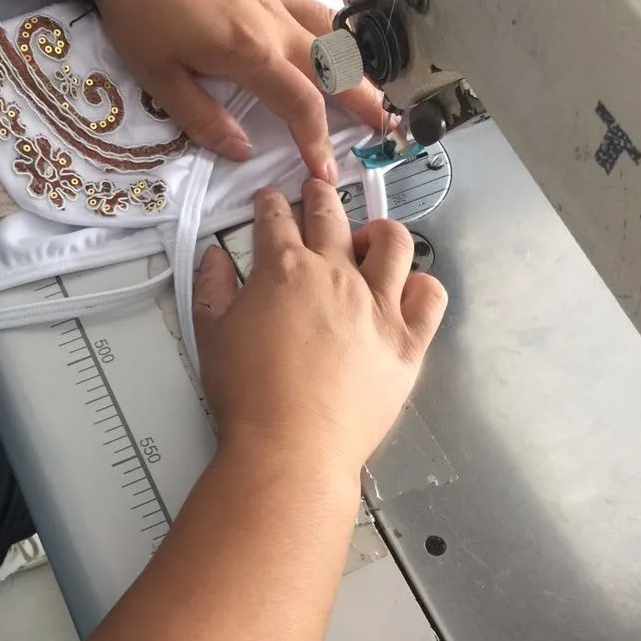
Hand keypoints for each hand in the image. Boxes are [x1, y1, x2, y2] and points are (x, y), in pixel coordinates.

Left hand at [89, 0, 383, 180]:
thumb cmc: (136, 10)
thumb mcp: (159, 78)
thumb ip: (203, 119)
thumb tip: (241, 150)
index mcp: (251, 54)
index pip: (300, 106)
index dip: (317, 142)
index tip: (327, 171)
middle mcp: (273, 23)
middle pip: (331, 66)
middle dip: (362, 99)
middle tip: (386, 125)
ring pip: (327, 26)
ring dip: (354, 55)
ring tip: (373, 78)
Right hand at [193, 181, 446, 477]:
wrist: (291, 448)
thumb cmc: (250, 398)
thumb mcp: (211, 335)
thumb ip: (212, 287)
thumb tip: (215, 257)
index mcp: (284, 270)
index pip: (276, 218)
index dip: (270, 205)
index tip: (270, 203)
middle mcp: (336, 277)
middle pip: (332, 216)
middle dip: (320, 197)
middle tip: (316, 193)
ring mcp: (378, 307)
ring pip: (393, 243)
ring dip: (378, 231)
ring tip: (369, 237)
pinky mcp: (407, 342)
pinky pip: (429, 297)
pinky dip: (420, 285)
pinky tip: (407, 289)